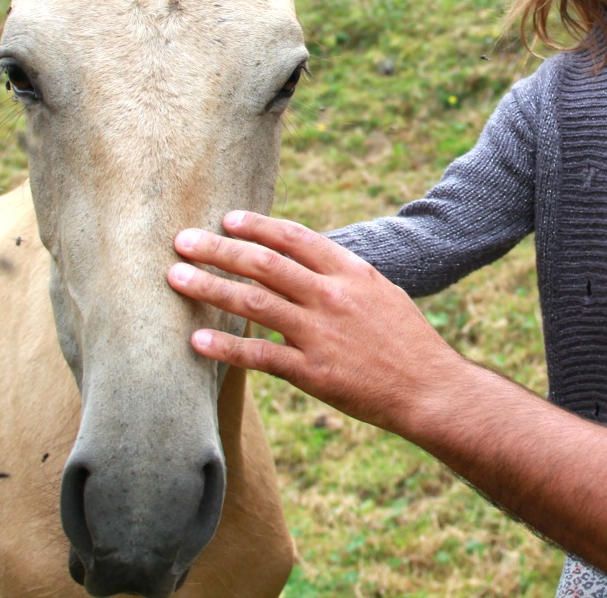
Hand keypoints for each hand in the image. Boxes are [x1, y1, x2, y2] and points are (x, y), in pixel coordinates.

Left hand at [168, 212, 460, 432]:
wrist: (431, 389)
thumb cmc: (407, 340)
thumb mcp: (381, 292)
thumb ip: (342, 276)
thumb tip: (305, 262)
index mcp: (351, 272)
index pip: (295, 238)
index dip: (258, 226)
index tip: (228, 219)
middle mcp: (332, 296)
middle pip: (264, 263)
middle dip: (219, 249)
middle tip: (182, 241)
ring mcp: (320, 334)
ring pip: (253, 302)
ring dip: (209, 288)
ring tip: (176, 278)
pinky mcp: (313, 373)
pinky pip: (260, 356)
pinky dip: (225, 347)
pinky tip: (196, 341)